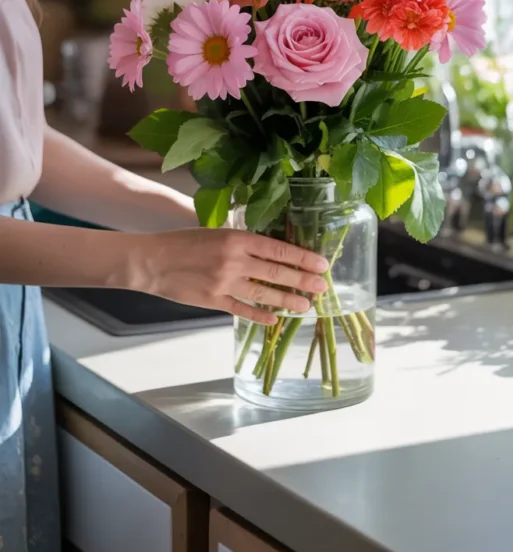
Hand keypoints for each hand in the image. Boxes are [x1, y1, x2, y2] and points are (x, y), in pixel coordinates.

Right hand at [128, 228, 328, 324]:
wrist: (151, 261)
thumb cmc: (183, 241)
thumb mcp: (216, 232)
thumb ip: (241, 242)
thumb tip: (270, 252)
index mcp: (237, 237)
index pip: (279, 249)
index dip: (303, 257)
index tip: (321, 263)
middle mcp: (235, 260)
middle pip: (278, 272)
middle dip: (304, 280)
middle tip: (323, 287)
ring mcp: (225, 283)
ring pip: (265, 294)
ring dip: (288, 300)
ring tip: (306, 305)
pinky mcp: (215, 301)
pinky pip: (244, 310)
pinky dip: (261, 316)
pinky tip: (275, 319)